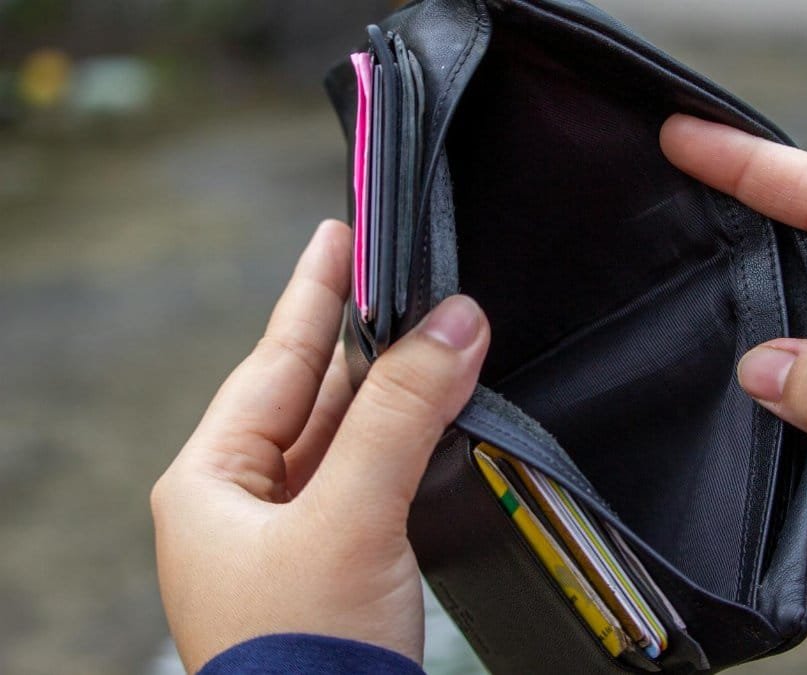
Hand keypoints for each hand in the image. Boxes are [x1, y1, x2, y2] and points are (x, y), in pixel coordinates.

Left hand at [151, 220, 489, 671]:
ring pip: (347, 437)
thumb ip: (402, 416)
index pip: (272, 362)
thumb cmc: (301, 660)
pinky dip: (408, 443)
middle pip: (311, 395)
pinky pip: (372, 479)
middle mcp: (243, 506)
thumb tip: (456, 323)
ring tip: (435, 330)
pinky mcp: (339, 565)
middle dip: (363, 337)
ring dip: (394, 390)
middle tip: (404, 272)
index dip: (312, 294)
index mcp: (211, 485)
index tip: (341, 233)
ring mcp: (291, 538)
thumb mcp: (350, 518)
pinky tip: (436, 415)